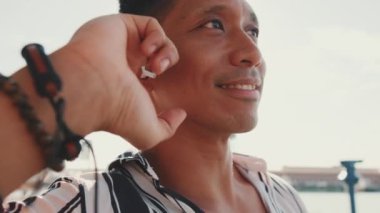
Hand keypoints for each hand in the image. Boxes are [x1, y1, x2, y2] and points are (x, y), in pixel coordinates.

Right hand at [65, 14, 185, 149]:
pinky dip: (157, 37)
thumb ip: (168, 128)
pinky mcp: (121, 26)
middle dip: (166, 62)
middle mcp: (124, 64)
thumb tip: (180, 113)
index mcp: (127, 86)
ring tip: (155, 64)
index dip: (162, 83)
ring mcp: (122, 45)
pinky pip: (150, 24)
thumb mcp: (148, 134)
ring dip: (165, 51)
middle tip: (158, 72)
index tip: (157, 93)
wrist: (91, 89)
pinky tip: (146, 50)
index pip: (152, 78)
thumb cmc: (116, 113)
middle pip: (158, 56)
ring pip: (157, 40)